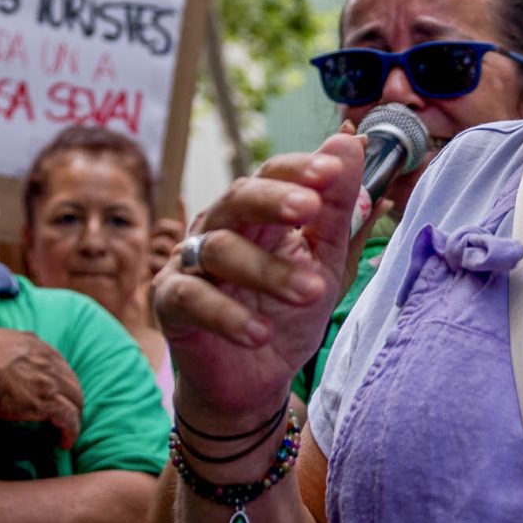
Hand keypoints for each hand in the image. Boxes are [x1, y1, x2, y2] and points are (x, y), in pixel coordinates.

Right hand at [0, 329, 83, 447]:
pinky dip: (71, 431)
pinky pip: (70, 419)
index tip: (52, 390)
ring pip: (75, 399)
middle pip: (70, 379)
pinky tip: (65, 442)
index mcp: (29, 342)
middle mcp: (44, 358)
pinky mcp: (48, 402)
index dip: (56, 376)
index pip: (53, 359)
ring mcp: (49, 380)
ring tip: (66, 429)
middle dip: (70, 396)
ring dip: (73, 414)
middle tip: (63, 412)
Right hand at [152, 135, 363, 430]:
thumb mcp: (325, 265)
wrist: (254, 382)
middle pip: (237, 198)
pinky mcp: (170, 301)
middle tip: (309, 208)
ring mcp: (190, 262)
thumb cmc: (286, 316)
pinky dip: (226, 314)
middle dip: (273, 199)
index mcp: (258, 215)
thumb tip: (353, 141)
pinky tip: (260, 334)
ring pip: (220, 249)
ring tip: (310, 291)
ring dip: (267, 270)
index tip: (333, 170)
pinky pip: (191, 296)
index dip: (299, 169)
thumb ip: (338, 210)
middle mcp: (220, 228)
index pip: (272, 174)